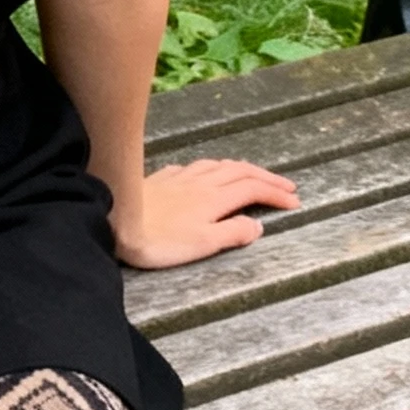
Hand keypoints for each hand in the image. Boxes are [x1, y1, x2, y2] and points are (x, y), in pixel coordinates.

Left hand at [113, 156, 298, 269]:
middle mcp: (201, 182)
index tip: (294, 202)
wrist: (115, 220)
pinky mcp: (162, 178)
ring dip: (242, 168)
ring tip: (254, 175)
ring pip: (219, 165)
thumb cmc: (159, 240)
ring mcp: (181, 177)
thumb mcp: (202, 244)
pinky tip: (206, 172)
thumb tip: (258, 225)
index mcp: (214, 199)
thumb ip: (232, 233)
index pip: (253, 190)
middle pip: (241, 172)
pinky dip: (213, 167)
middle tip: (287, 186)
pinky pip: (196, 166)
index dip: (275, 194)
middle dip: (266, 178)